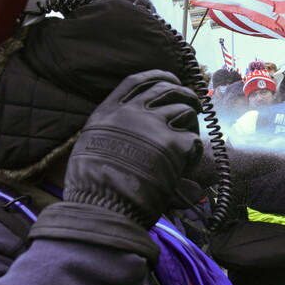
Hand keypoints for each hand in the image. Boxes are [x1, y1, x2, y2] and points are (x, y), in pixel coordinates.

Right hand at [31, 70, 202, 261]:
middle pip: (167, 89)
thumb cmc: (92, 186)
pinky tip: (187, 163)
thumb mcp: (90, 145)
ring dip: (192, 122)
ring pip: (185, 110)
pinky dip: (194, 151)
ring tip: (190, 136)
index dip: (158, 76)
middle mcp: (133, 112)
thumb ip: (110, 130)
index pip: (137, 81)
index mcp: (109, 111)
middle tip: (194, 104)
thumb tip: (129, 127)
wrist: (102, 207)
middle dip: (185, 93)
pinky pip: (193, 140)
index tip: (171, 78)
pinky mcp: (173, 144)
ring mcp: (154, 126)